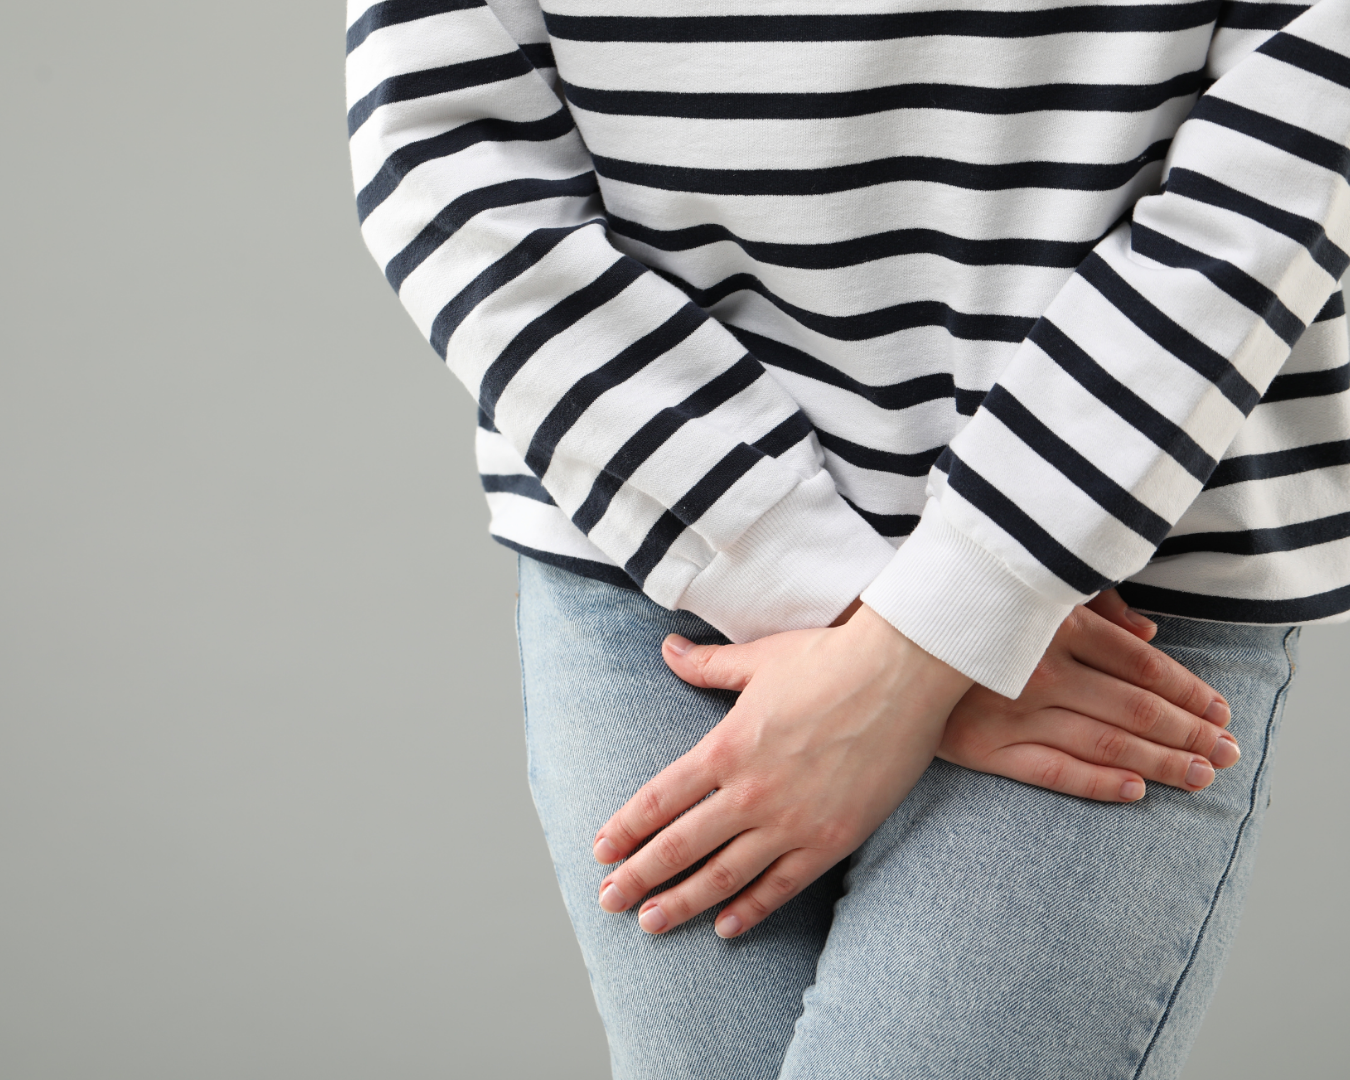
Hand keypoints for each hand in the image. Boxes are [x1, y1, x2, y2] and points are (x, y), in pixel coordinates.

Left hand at [591, 607, 972, 938]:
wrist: (903, 674)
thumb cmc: (831, 659)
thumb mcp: (759, 659)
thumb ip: (709, 666)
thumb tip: (668, 649)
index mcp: (726, 746)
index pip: (660, 799)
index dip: (626, 828)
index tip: (601, 851)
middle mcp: (750, 791)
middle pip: (679, 845)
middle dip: (639, 877)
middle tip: (609, 902)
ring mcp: (790, 820)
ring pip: (723, 875)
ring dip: (682, 902)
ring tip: (651, 923)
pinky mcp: (830, 840)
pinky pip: (780, 886)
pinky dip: (750, 910)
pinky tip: (725, 927)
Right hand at [937, 590, 1237, 801]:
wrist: (882, 647)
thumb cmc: (965, 610)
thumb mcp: (1028, 592)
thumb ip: (1092, 606)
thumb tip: (1150, 630)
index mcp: (1053, 624)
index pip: (1139, 663)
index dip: (1187, 689)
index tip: (1220, 709)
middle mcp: (1038, 670)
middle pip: (1133, 708)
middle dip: (1189, 732)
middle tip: (1229, 752)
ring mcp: (1010, 713)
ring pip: (1104, 744)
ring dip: (1161, 762)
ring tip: (1200, 775)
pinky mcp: (981, 749)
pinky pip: (1053, 773)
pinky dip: (1099, 784)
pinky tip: (1137, 790)